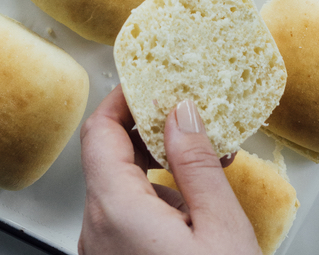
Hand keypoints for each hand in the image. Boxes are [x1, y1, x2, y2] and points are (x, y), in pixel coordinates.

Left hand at [79, 86, 260, 254]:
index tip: (153, 81)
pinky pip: (128, 215)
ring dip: (160, 165)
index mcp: (116, 211)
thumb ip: (197, 164)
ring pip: (123, 186)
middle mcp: (98, 230)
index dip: (125, 98)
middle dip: (153, 130)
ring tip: (209, 161)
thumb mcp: (221, 227)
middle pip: (111, 155)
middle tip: (192, 114)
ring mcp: (104, 250)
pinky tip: (197, 201)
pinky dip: (159, 196)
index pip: (100, 129)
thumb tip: (182, 114)